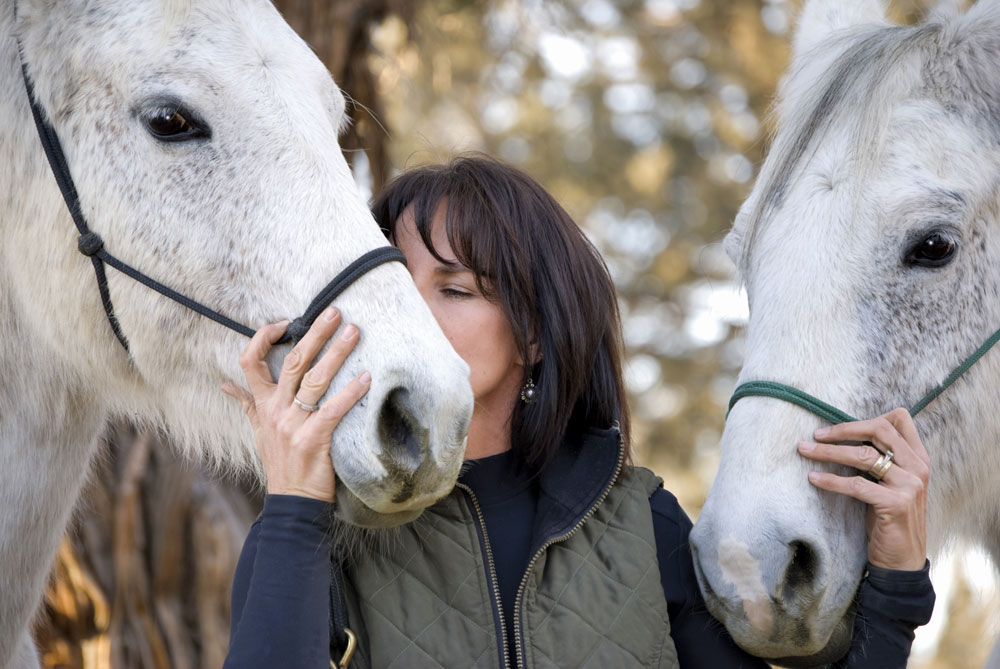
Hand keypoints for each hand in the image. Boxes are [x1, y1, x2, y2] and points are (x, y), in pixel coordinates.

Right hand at [222, 306, 371, 501]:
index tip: (284, 322)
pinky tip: (367, 378)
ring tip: (354, 333)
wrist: (292, 500)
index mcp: (262, 405)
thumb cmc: (281, 462)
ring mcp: (293, 425)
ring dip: (336, 354)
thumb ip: (247, 405)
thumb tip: (226, 386)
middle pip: (291, 362)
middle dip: (313, 334)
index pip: (249, 362)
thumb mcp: (258, 432)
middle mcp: (275, 411)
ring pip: (314, 380)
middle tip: (334, 313)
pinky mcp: (313, 440)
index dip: (263, 338)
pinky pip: (333, 410)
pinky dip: (351, 392)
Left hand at [797, 408, 929, 570]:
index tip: (838, 427)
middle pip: (879, 431)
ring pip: (863, 456)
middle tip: (816, 435)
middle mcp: (918, 467)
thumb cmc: (888, 518)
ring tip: (804, 451)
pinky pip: (857, 485)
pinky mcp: (896, 504)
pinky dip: (831, 480)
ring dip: (828, 452)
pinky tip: (813, 478)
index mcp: (918, 458)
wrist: (901, 560)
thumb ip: (880, 459)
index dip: (866, 419)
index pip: (899, 420)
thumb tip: (843, 435)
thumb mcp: (889, 483)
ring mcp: (910, 485)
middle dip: (843, 430)